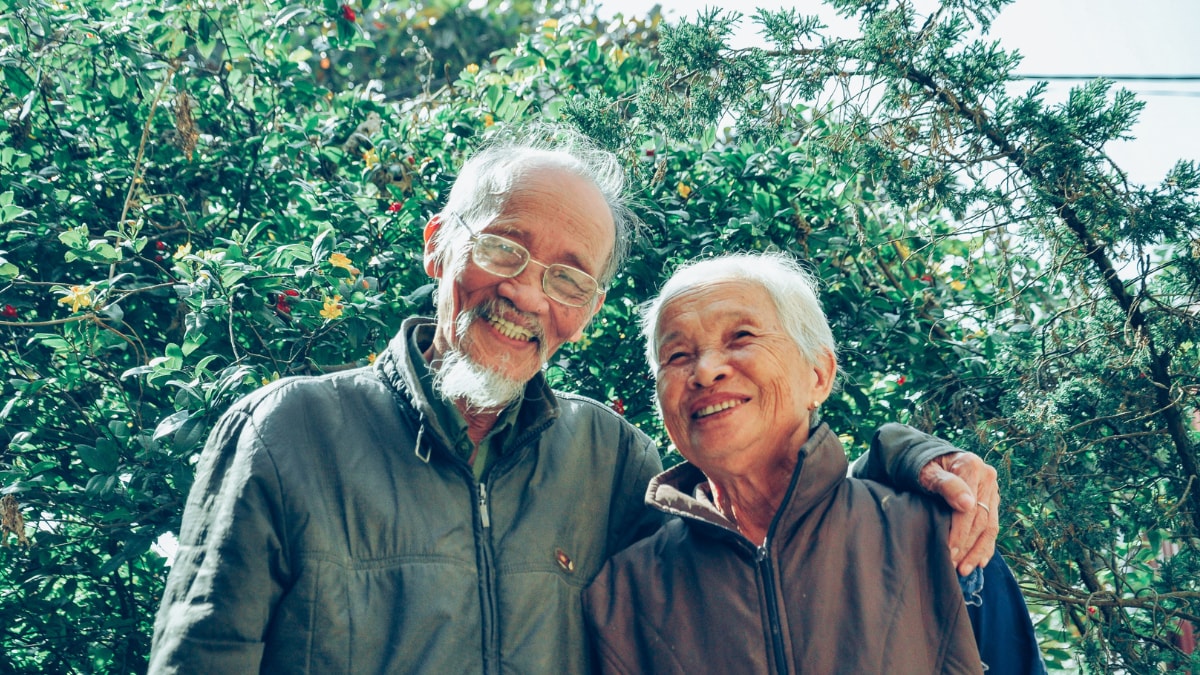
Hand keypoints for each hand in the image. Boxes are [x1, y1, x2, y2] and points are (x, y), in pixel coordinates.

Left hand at [917, 451, 998, 575]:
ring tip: (965, 570)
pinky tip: (979, 562)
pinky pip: (993, 526)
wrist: (930, 458)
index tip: (948, 552)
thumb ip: (945, 484)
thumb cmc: (923, 466)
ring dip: (978, 551)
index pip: (970, 508)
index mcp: (972, 466)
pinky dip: (986, 546)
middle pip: (981, 519)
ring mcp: (991, 490)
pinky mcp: (991, 500)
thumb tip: (967, 504)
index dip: (959, 532)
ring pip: (990, 526)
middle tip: (954, 566)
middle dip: (967, 546)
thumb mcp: (927, 472)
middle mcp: (987, 477)